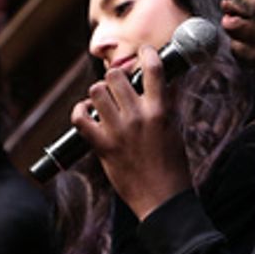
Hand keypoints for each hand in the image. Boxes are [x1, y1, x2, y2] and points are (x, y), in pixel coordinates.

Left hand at [72, 43, 191, 219]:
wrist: (162, 200)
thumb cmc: (172, 167)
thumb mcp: (175, 130)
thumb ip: (166, 105)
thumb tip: (164, 83)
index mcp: (160, 111)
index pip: (152, 68)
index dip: (146, 54)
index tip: (144, 53)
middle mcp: (137, 117)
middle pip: (115, 77)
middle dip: (115, 79)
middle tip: (118, 88)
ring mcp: (117, 131)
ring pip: (95, 92)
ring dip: (97, 94)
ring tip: (102, 103)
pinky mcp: (102, 146)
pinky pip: (79, 118)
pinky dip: (79, 112)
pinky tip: (86, 114)